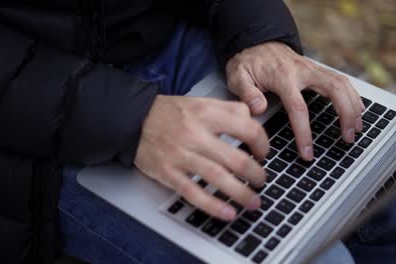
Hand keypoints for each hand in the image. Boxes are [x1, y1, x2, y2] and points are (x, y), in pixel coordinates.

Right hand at [134, 95, 268, 220]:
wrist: (133, 118)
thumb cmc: (170, 112)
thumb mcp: (201, 101)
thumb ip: (229, 109)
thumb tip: (254, 122)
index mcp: (207, 114)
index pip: (248, 129)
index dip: (263, 145)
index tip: (263, 154)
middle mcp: (195, 134)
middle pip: (237, 160)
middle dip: (256, 176)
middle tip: (261, 181)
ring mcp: (181, 155)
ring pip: (218, 178)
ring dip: (241, 194)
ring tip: (254, 202)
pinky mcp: (168, 172)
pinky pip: (193, 192)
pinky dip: (213, 205)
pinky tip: (228, 213)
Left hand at [226, 42, 364, 159]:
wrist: (256, 42)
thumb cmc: (248, 63)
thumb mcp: (238, 76)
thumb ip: (247, 94)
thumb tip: (258, 109)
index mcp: (283, 77)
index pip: (298, 108)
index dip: (304, 132)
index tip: (307, 152)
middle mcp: (303, 71)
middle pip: (334, 90)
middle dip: (345, 114)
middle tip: (348, 137)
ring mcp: (313, 69)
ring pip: (342, 83)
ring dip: (354, 106)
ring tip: (357, 128)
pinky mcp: (317, 70)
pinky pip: (341, 81)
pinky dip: (352, 95)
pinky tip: (357, 110)